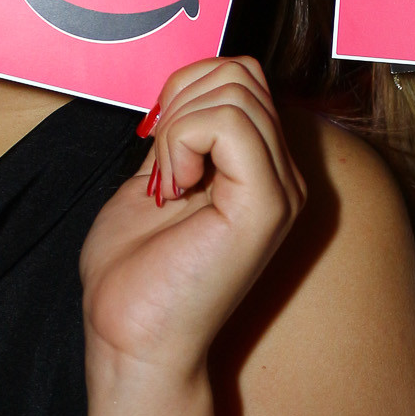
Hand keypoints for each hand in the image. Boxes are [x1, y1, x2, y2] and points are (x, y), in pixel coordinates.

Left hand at [79, 56, 305, 381]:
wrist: (131, 341)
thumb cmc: (136, 279)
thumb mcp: (154, 182)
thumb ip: (179, 137)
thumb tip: (181, 92)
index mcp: (260, 171)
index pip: (242, 77)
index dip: (187, 89)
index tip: (155, 145)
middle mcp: (283, 178)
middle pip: (243, 74)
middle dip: (182, 100)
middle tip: (161, 168)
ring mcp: (281, 191)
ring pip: (236, 91)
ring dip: (178, 126)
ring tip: (168, 184)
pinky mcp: (266, 205)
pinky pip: (228, 123)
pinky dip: (182, 140)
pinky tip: (173, 188)